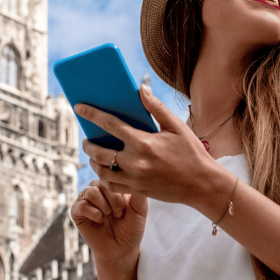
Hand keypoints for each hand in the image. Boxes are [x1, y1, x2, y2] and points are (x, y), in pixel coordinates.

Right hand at [70, 181, 147, 275]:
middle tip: (119, 214)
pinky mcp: (77, 211)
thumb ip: (139, 194)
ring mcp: (86, 199)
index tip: (127, 208)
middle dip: (114, 201)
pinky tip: (100, 220)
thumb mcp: (140, 210)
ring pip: (91, 192)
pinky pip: (81, 205)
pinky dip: (93, 213)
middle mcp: (98, 189)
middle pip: (101, 182)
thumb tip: (135, 175)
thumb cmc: (131, 229)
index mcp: (112, 186)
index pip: (113, 177)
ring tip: (109, 217)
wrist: (121, 249)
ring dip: (104, 207)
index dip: (121, 193)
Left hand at [76, 85, 221, 208]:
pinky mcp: (137, 191)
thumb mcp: (176, 126)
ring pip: (101, 171)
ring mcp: (134, 179)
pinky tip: (106, 170)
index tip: (78, 107)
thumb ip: (156, 108)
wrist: (202, 184)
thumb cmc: (191, 153)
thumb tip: (141, 88)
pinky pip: (111, 185)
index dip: (91, 115)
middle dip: (88, 144)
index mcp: (143, 142)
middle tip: (86, 139)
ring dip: (93, 162)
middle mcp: (135, 162)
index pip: (110, 124)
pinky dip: (104, 178)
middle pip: (99, 152)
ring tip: (94, 155)